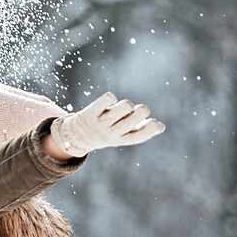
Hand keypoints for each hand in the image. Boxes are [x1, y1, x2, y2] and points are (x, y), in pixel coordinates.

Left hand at [51, 92, 165, 157]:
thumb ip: (140, 131)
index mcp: (120, 139)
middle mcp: (110, 132)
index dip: (149, 130)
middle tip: (139, 110)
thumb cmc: (105, 133)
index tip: (156, 123)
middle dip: (140, 112)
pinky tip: (110, 99)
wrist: (76, 136)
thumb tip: (160, 127)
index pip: (137, 137)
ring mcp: (101, 122)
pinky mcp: (90, 113)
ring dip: (127, 105)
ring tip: (124, 107)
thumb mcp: (121, 136)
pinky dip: (110, 98)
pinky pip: (104, 102)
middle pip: (131, 120)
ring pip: (121, 109)